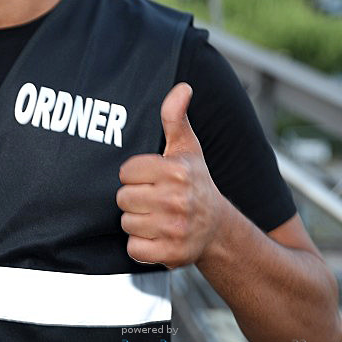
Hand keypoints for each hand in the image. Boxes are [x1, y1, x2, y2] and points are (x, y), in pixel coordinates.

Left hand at [116, 83, 227, 268]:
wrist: (218, 228)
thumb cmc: (196, 182)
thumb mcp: (187, 148)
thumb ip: (175, 117)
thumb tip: (182, 87)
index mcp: (177, 171)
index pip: (126, 172)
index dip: (135, 175)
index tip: (151, 178)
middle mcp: (178, 200)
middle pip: (123, 198)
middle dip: (134, 198)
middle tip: (153, 198)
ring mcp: (176, 229)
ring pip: (126, 222)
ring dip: (137, 221)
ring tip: (156, 216)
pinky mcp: (171, 254)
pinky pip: (134, 248)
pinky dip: (141, 245)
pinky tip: (156, 236)